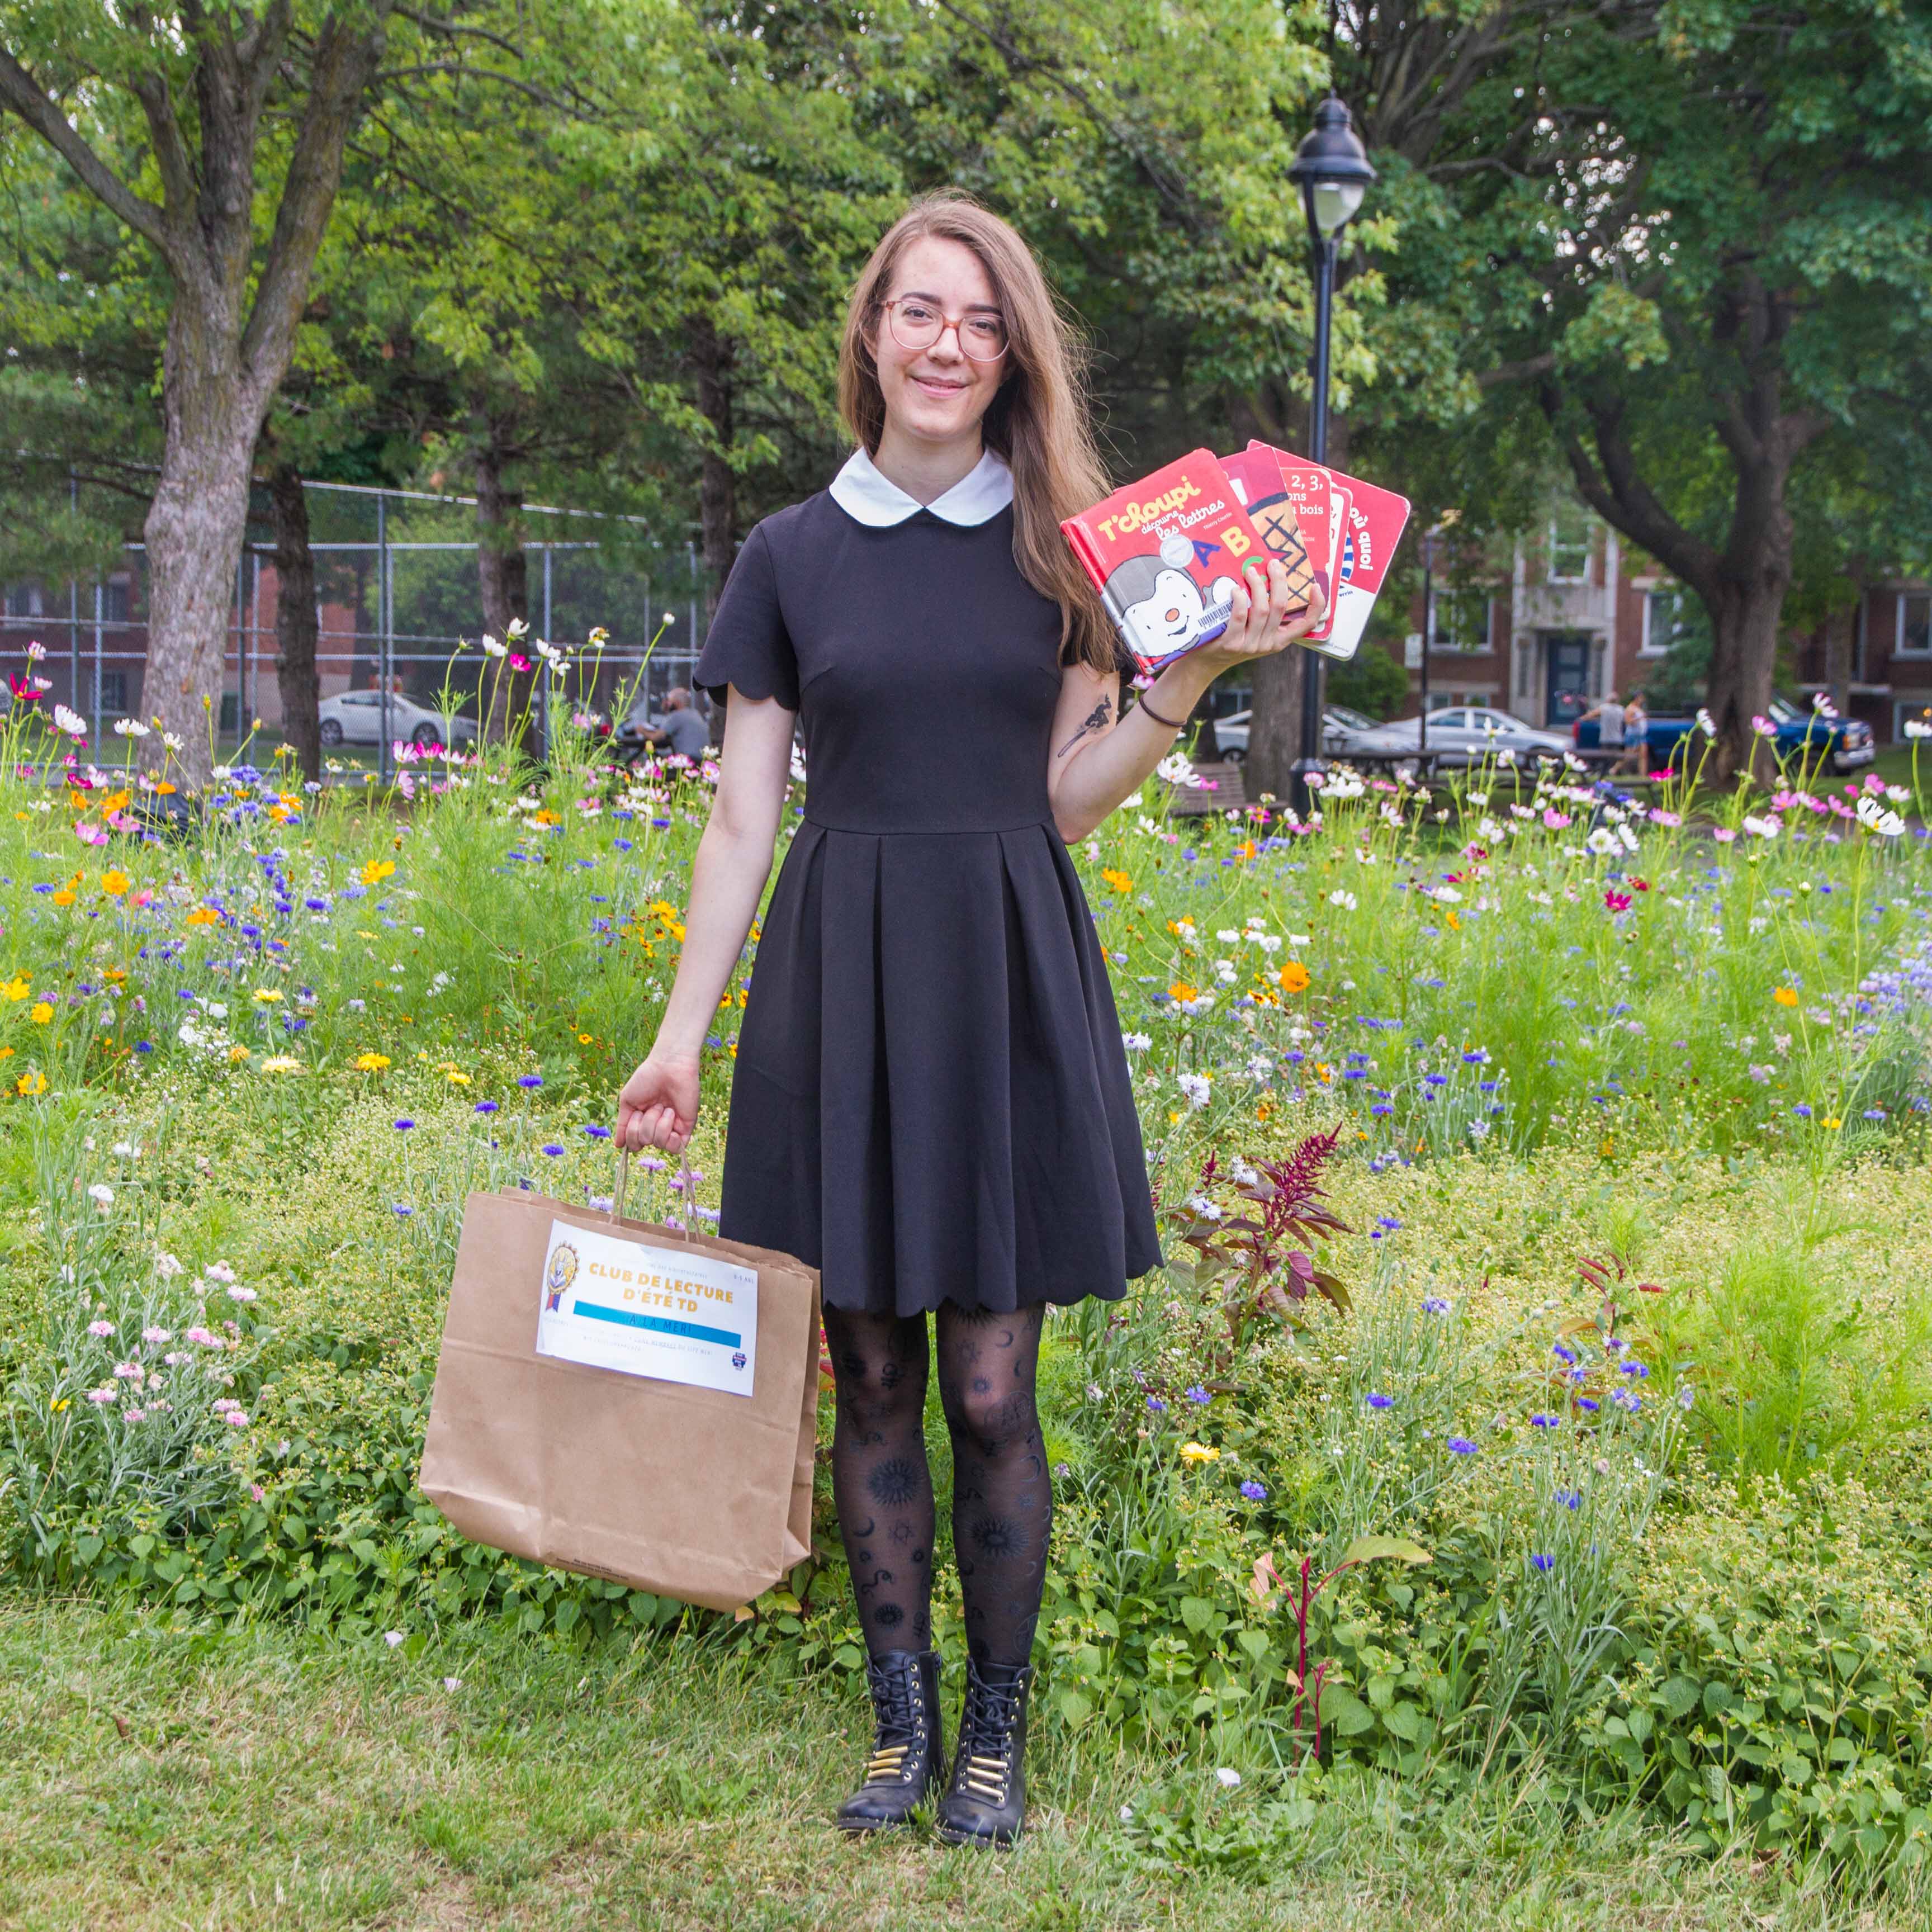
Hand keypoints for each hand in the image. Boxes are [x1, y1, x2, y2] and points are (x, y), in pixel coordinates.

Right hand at [616, 1049, 700, 1155]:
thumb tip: (619, 1146)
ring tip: (665, 1108)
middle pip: (644, 1143)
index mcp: (642, 1121)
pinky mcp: (686, 1127)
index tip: (636, 1113)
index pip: (634, 1143)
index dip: (631, 1133)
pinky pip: (676, 1148)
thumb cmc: (647, 1079)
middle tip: (654, 1105)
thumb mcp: (628, 1102)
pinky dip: (671, 1139)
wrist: (669, 1067)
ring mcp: (672, 1128)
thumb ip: (623, 1125)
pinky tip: (672, 1124)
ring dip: (658, 1124)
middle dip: (645, 1124)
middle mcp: (656, 1127)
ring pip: (659, 1144)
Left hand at [1194, 560, 1328, 673]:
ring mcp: (1250, 645)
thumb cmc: (1233, 637)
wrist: (1207, 661)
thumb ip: (1267, 612)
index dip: (1316, 605)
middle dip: (1278, 581)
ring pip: (1261, 610)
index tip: (1315, 585)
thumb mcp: (1255, 629)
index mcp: (1279, 639)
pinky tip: (1236, 590)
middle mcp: (1267, 643)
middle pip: (1280, 607)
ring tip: (1250, 571)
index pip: (1306, 624)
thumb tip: (1273, 577)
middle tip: (1273, 564)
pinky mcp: (1231, 644)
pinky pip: (1240, 617)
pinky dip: (1239, 600)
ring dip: (1257, 586)